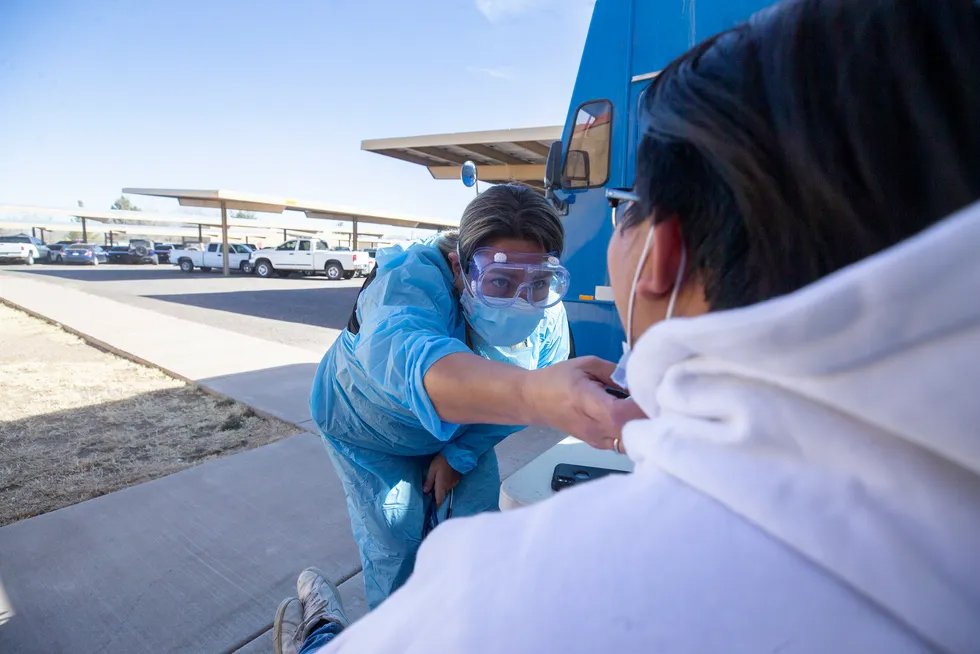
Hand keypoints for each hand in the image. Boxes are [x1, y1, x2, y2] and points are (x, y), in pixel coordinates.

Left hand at [423, 454, 460, 507]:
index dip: (436, 507)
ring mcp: (454, 483)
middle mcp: (449, 487)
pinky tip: (442, 477)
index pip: (439, 500)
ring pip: (445, 489)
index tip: (432, 511)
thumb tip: (425, 491)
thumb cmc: (442, 461)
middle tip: (429, 490)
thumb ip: (429, 481)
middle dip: (435, 495)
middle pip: (441, 495)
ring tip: (435, 482)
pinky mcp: (457, 479)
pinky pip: (449, 485)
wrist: (456, 454)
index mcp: (442, 486)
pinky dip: (444, 484)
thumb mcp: (432, 470)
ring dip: (440, 488)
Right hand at [522, 357, 647, 451]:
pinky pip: (622, 443)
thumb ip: (615, 371)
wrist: (533, 400)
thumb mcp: (586, 364)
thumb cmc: (558, 379)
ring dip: (641, 427)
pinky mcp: (597, 444)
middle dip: (647, 417)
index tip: (651, 394)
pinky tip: (634, 419)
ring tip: (646, 410)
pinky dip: (632, 433)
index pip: (618, 413)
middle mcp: (590, 425)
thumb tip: (640, 380)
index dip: (639, 407)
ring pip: (629, 441)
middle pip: (628, 431)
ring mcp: (594, 438)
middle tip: (655, 401)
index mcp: (584, 400)